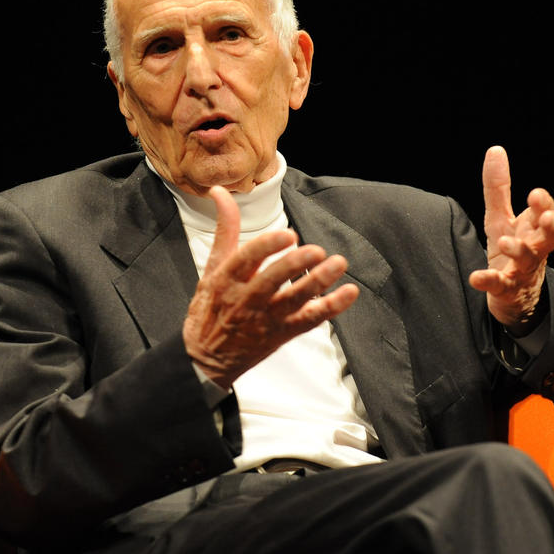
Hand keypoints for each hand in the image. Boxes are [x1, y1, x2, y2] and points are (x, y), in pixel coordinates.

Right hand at [184, 186, 359, 388]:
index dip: (266, 246)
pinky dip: (330, 307)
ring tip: (337, 264)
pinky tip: (347, 293)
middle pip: (271, 281)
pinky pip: (309, 320)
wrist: (205, 359)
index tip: (287, 234)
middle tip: (315, 250)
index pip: (245, 260)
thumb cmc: (210, 309)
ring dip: (318, 282)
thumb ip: (225, 230)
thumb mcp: (211, 268)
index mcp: (226, 280)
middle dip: (294, 265)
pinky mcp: (281, 334)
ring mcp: (265, 319)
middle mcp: (245, 300)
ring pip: (293, 300)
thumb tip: (220, 193)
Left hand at [468, 146, 553, 334]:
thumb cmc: (511, 250)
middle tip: (546, 217)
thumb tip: (496, 149)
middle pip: (552, 237)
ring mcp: (522, 270)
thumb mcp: (501, 217)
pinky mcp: (507, 290)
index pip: (547, 214)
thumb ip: (499, 187)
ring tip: (506, 243)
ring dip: (519, 250)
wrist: (516, 298)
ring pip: (528, 260)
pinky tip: (477, 277)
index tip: (535, 194)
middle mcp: (534, 249)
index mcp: (534, 229)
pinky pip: (501, 286)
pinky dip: (489, 281)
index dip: (545, 205)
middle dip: (551, 225)